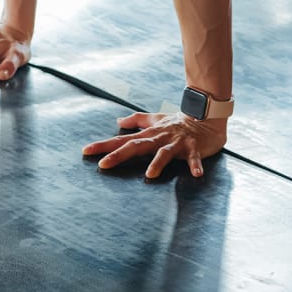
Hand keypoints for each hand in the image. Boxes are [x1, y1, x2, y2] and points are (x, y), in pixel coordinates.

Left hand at [82, 109, 227, 180]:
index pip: (122, 140)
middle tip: (103, 164)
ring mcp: (176, 143)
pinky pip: (194, 158)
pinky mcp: (194, 148)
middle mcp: (159, 138)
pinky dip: (195, 165)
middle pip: (136, 146)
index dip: (104, 145)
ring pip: (165, 153)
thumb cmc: (178, 121)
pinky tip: (196, 175)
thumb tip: (118, 121)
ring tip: (149, 175)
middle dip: (119, 155)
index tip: (86, 151)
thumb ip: (137, 120)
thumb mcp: (155, 119)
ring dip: (158, 163)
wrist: (205, 116)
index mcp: (149, 134)